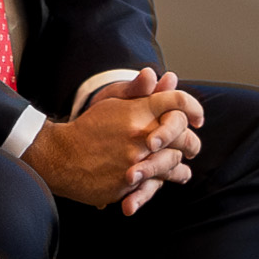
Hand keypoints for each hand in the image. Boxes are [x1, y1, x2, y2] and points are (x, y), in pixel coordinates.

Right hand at [26, 68, 199, 209]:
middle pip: (183, 136)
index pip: (177, 102)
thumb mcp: (112, 102)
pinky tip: (170, 178)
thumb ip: (138, 90)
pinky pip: (156, 183)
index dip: (193, 107)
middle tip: (192, 145)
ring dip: (181, 164)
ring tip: (183, 166)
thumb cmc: (89, 126)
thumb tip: (159, 75)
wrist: (60, 156)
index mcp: (138, 111)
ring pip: (173, 163)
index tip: (198, 117)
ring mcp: (135, 161)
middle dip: (191, 140)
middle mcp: (140, 135)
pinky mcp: (128, 183)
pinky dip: (165, 180)